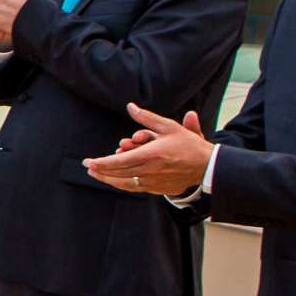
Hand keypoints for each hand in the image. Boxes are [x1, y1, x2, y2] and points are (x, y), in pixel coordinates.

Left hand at [82, 105, 211, 196]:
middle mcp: (150, 170)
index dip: (102, 163)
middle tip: (88, 166)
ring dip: (108, 179)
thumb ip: (147, 118)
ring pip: (125, 183)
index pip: (119, 161)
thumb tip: (130, 106)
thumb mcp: (168, 127)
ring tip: (96, 174)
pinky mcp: (158, 189)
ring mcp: (153, 182)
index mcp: (151, 154)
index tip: (88, 162)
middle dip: (101, 170)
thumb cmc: (189, 145)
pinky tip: (114, 180)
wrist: (207, 166)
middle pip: (118, 173)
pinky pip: (135, 188)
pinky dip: (122, 184)